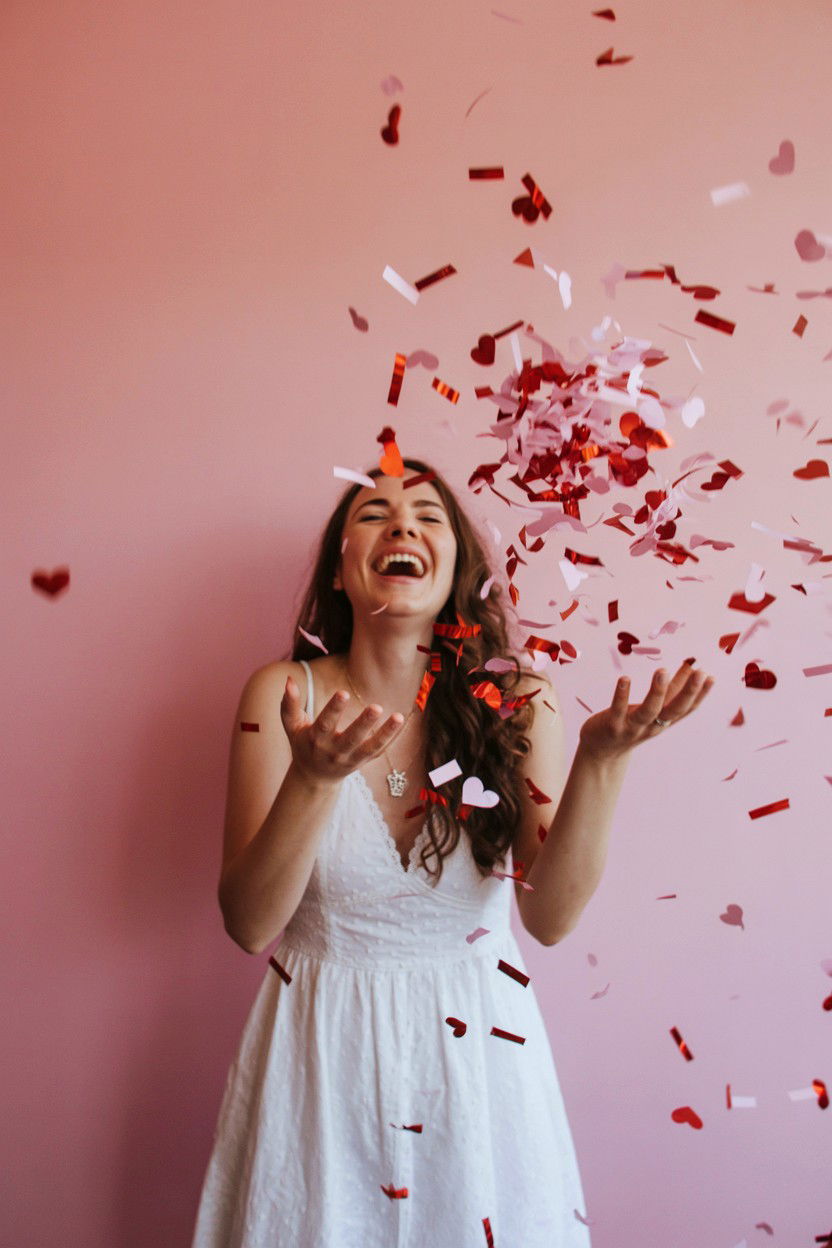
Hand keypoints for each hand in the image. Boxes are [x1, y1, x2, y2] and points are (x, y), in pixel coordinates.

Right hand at [280, 677, 406, 786]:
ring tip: (398, 716)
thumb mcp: (292, 726)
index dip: (334, 709)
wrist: (314, 777)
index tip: (343, 693)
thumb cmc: (303, 744)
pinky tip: (401, 721)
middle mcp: (334, 751)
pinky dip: (391, 738)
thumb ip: (289, 704)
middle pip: (351, 738)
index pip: (325, 724)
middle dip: (363, 724)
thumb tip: (289, 680)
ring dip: (385, 733)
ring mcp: (350, 759)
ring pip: (369, 748)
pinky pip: (379, 751)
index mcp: (315, 739)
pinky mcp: (363, 762)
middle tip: (376, 707)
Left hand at [578, 661, 714, 761]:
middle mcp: (652, 726)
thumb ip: (672, 688)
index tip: (711, 677)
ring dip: (657, 692)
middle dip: (688, 692)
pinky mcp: (612, 726)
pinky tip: (625, 678)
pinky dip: (621, 696)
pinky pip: (618, 710)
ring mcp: (632, 728)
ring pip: (648, 711)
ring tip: (663, 670)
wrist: (603, 753)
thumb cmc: (631, 723)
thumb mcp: (654, 707)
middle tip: (700, 672)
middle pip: (673, 711)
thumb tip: (690, 666)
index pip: (686, 708)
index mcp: (664, 721)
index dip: (700, 695)